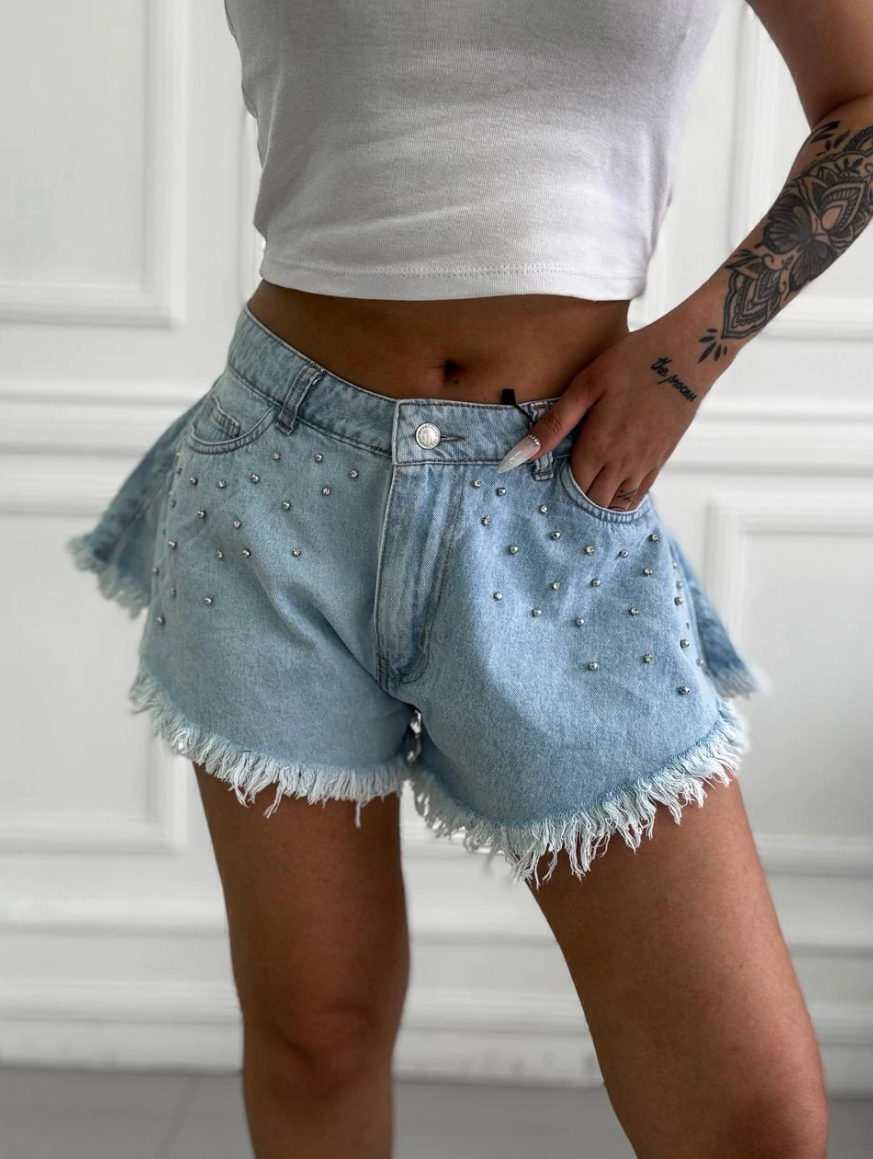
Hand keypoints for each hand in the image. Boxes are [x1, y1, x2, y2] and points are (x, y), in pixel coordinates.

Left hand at [497, 314, 719, 510]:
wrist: (689, 353)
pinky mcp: (661, 459)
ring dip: (599, 501)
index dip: (557, 489)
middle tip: (561, 492)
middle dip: (576, 500)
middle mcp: (622, 463)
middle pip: (593, 500)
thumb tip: (518, 456)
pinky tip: (611, 490)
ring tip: (583, 493)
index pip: (571, 487)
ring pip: (616, 503)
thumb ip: (553, 425)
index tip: (546, 483)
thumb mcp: (586, 386)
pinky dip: (622, 500)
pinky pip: (638, 495)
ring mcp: (644, 464)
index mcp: (598, 446)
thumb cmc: (633, 361)